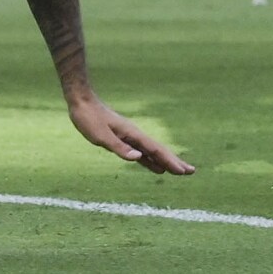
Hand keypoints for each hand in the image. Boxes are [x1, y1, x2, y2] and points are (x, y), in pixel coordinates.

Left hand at [68, 93, 194, 175]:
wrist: (81, 101)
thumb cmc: (88, 118)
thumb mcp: (101, 136)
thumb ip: (119, 147)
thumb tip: (139, 157)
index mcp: (132, 134)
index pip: (155, 150)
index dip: (170, 161)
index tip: (183, 171)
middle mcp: (134, 135)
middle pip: (159, 150)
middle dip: (175, 161)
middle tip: (191, 172)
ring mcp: (130, 136)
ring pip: (152, 151)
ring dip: (166, 161)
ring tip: (180, 171)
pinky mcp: (123, 138)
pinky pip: (142, 152)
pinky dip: (151, 160)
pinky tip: (156, 167)